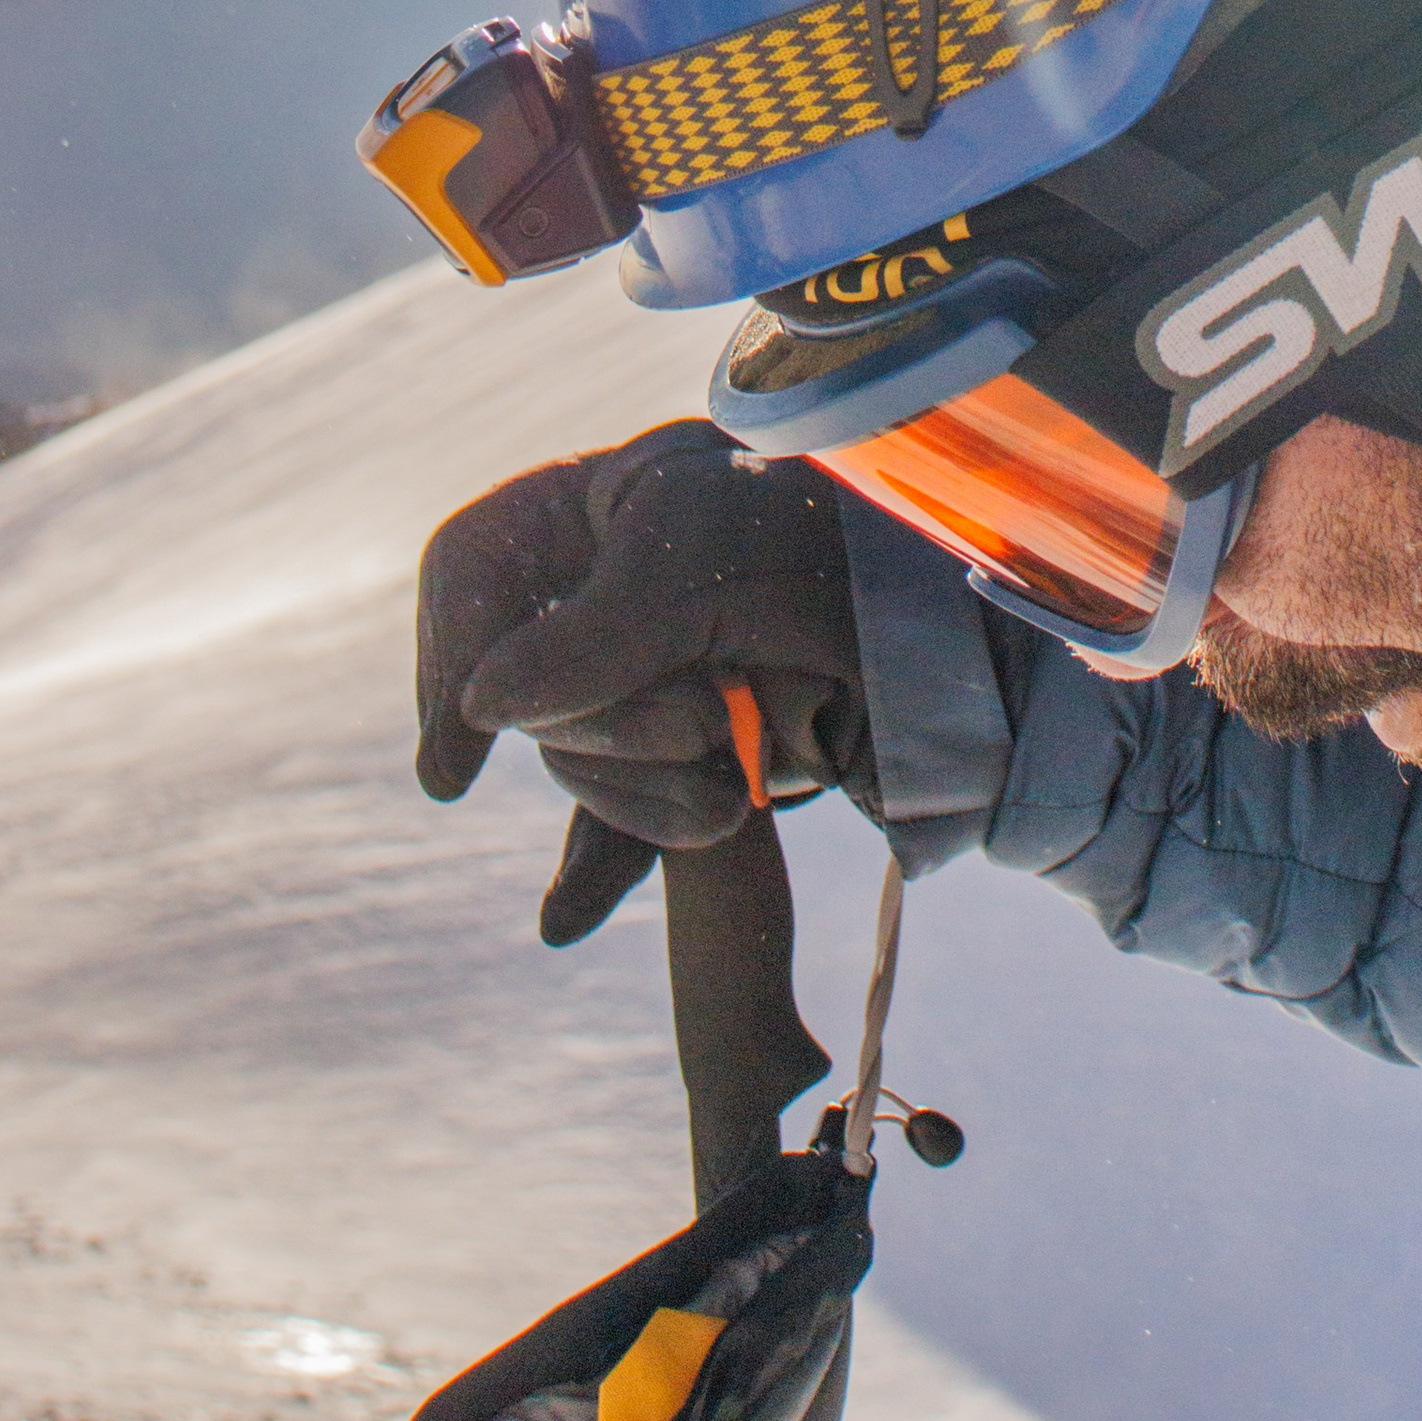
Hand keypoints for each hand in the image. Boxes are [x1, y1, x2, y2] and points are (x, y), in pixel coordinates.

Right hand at [414, 421, 873, 942]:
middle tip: (700, 717)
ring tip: (733, 769)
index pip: (475, 562)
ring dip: (642, 784)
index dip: (450, 649)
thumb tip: (482, 710)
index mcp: (607, 500)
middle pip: (521, 685)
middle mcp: (619, 582)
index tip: (456, 759)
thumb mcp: (708, 555)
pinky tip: (567, 920)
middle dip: (604, 725)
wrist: (970, 635)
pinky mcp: (704, 746)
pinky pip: (620, 816)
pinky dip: (602, 860)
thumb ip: (591, 631)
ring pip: (575, 757)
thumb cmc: (840, 543)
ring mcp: (660, 668)